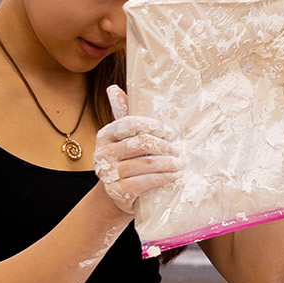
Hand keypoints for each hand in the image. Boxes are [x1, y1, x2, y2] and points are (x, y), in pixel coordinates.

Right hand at [93, 86, 181, 215]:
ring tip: (180, 163)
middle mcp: (103, 153)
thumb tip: (113, 88)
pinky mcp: (118, 191)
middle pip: (140, 144)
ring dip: (168, 163)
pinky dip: (164, 178)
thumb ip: (124, 115)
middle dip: (164, 146)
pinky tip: (175, 176)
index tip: (169, 132)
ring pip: (145, 164)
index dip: (152, 126)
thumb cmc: (127, 160)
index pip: (129, 123)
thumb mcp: (125, 138)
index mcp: (105, 135)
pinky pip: (146, 181)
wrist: (117, 193)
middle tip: (178, 150)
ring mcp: (108, 173)